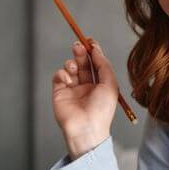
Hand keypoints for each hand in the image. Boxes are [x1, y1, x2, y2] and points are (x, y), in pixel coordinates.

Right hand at [51, 38, 118, 158]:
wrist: (86, 128)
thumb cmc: (101, 110)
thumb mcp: (110, 84)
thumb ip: (103, 65)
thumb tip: (96, 50)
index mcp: (101, 85)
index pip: (96, 64)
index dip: (93, 51)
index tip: (90, 41)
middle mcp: (87, 86)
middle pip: (83, 63)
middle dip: (81, 52)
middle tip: (79, 45)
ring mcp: (72, 89)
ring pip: (70, 67)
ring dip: (72, 62)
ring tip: (74, 67)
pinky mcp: (59, 92)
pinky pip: (59, 75)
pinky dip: (63, 73)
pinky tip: (68, 80)